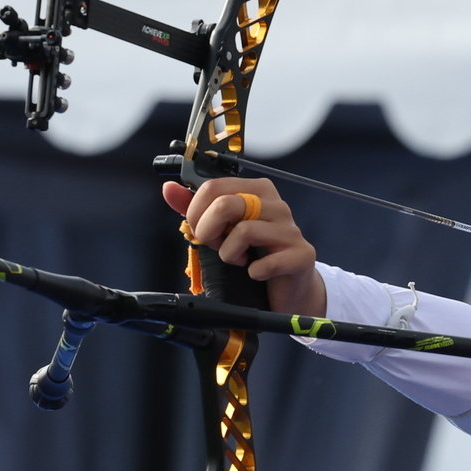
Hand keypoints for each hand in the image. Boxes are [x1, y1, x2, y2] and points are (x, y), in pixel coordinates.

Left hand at [162, 177, 326, 317]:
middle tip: (215, 245)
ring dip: (229, 254)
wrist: (288, 284)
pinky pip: (265, 263)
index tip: (199, 230)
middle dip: (209, 231)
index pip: (213, 187)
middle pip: (226, 204)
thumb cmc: (254, 253)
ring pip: (244, 231)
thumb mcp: (221, 228)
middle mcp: (276, 204)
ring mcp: (290, 229)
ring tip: (238, 260)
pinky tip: (256, 273)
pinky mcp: (301, 255)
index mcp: (256, 190)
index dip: (196, 212)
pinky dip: (253, 273)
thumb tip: (169, 189)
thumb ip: (195, 208)